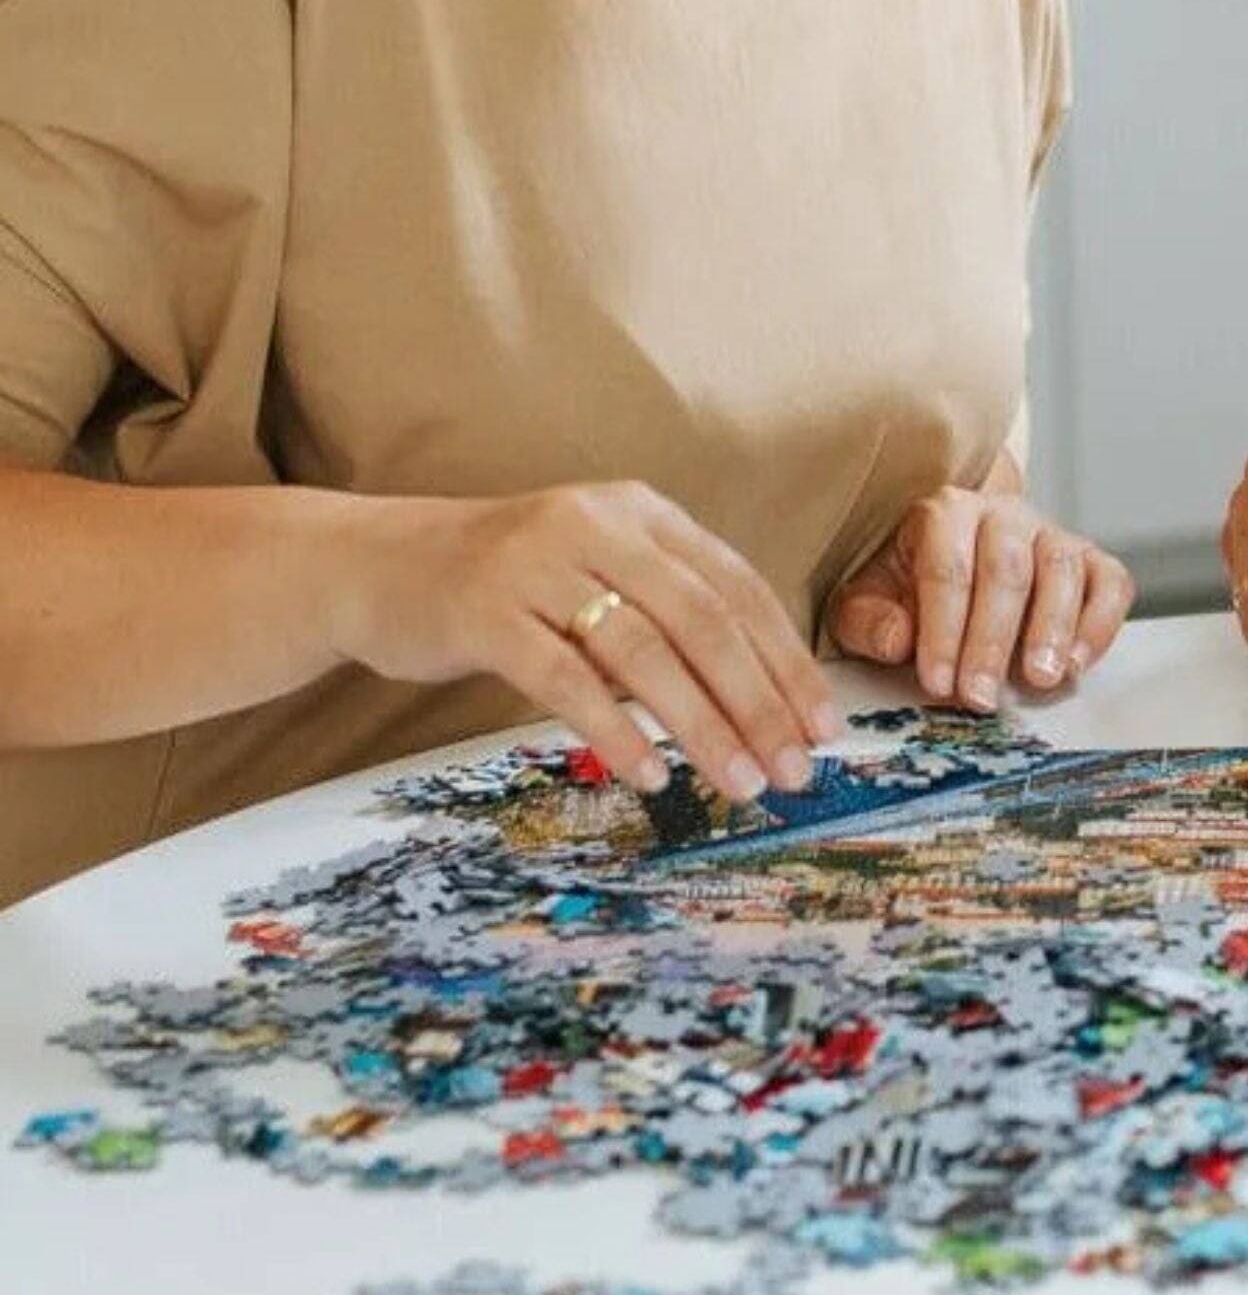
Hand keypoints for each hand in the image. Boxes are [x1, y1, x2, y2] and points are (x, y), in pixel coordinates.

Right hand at [346, 479, 838, 801]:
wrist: (374, 565)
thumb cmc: (506, 583)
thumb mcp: (597, 570)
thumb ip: (666, 613)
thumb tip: (759, 696)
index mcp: (642, 512)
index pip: (739, 588)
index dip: (788, 660)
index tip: (824, 724)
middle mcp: (598, 525)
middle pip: (705, 621)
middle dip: (761, 701)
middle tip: (795, 768)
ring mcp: (538, 564)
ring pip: (646, 653)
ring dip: (703, 726)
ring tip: (740, 782)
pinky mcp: (484, 612)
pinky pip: (566, 680)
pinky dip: (616, 730)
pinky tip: (650, 775)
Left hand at [825, 483, 1132, 709]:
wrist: (956, 561)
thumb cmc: (908, 588)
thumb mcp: (867, 601)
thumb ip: (868, 620)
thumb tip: (897, 639)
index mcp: (944, 515)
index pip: (946, 567)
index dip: (942, 628)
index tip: (937, 682)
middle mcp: (1003, 515)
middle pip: (1007, 569)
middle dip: (992, 639)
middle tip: (981, 695)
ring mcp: (1052, 534)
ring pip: (1062, 568)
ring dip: (1053, 628)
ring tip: (1040, 679)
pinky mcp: (1089, 560)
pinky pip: (1110, 581)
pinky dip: (1101, 622)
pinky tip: (1078, 663)